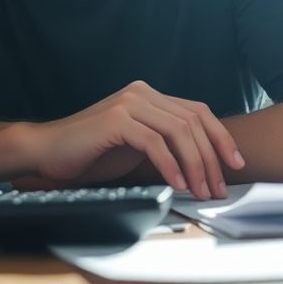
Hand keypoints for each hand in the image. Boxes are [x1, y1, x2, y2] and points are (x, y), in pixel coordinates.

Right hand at [26, 81, 244, 198]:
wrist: (47, 152)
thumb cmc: (91, 153)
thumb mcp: (136, 146)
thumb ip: (165, 143)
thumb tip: (203, 164)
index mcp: (150, 96)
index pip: (198, 112)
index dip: (220, 138)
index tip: (235, 164)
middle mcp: (143, 92)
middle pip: (193, 122)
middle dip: (211, 157)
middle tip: (218, 187)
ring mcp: (129, 103)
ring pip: (178, 131)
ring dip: (195, 165)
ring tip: (201, 191)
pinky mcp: (116, 119)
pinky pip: (154, 142)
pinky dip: (171, 165)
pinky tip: (178, 183)